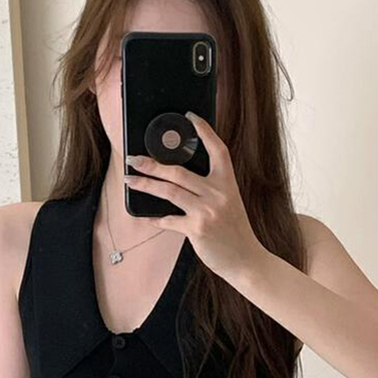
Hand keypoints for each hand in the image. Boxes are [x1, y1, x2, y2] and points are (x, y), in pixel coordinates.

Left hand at [124, 111, 264, 281]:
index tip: (190, 117)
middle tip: (133, 159)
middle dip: (152, 164)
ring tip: (131, 179)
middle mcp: (218, 193)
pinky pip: (169, 220)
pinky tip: (147, 218)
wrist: (246, 260)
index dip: (204, 131)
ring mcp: (207, 211)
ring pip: (169, 191)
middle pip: (178, 171)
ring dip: (146, 185)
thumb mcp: (230, 203)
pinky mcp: (197, 229)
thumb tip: (180, 177)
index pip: (217, 149)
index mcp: (228, 183)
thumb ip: (211, 189)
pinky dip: (156, 219)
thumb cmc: (235, 231)